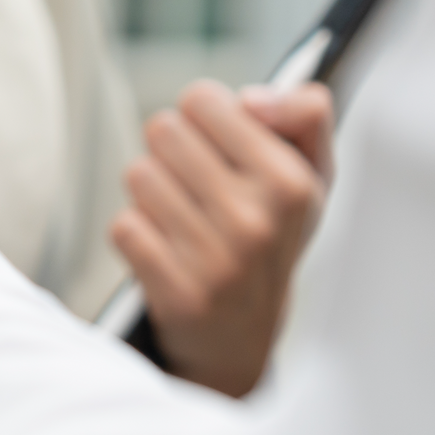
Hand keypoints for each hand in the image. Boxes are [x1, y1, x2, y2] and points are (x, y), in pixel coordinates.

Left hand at [109, 80, 333, 396]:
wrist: (245, 335)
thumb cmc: (272, 234)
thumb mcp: (311, 172)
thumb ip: (305, 113)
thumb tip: (250, 99)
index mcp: (289, 181)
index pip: (202, 99)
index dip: (203, 117)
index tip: (220, 146)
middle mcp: (256, 221)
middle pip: (162, 130)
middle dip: (172, 150)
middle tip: (195, 184)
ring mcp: (216, 260)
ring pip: (138, 174)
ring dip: (151, 192)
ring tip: (181, 217)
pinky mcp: (177, 292)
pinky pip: (123, 226)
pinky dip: (136, 233)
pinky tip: (165, 249)